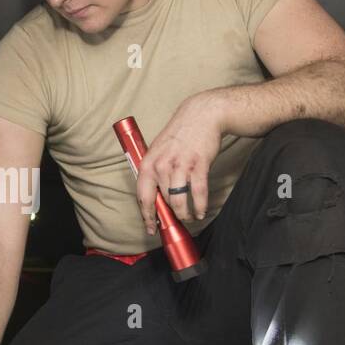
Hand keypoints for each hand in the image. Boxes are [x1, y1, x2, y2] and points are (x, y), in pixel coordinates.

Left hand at [136, 93, 224, 233]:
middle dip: (169, 216)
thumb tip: (155, 198)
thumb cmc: (179, 135)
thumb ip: (155, 172)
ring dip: (184, 214)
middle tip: (175, 222)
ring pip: (179, 201)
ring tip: (188, 218)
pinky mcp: (198, 165)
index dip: (147, 216)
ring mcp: (180, 165)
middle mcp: (162, 166)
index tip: (150, 229)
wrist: (201, 115)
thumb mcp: (158, 151)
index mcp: (148, 163)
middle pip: (163, 202)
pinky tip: (200, 212)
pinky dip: (200, 206)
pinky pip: (198, 193)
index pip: (143, 196)